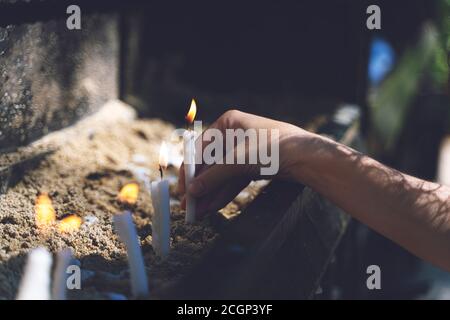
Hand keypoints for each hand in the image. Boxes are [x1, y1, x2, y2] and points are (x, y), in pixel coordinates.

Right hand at [178, 109, 312, 218]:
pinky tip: (212, 207)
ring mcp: (244, 151)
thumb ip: (214, 176)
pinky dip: (223, 193)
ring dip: (210, 194)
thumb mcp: (238, 161)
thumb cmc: (274, 148)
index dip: (190, 170)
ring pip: (221, 175)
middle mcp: (234, 135)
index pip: (201, 148)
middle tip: (189, 206)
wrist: (308, 157)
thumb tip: (192, 190)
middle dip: (200, 187)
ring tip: (199, 212)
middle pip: (210, 164)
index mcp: (228, 123)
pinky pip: (233, 180)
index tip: (182, 189)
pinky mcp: (253, 166)